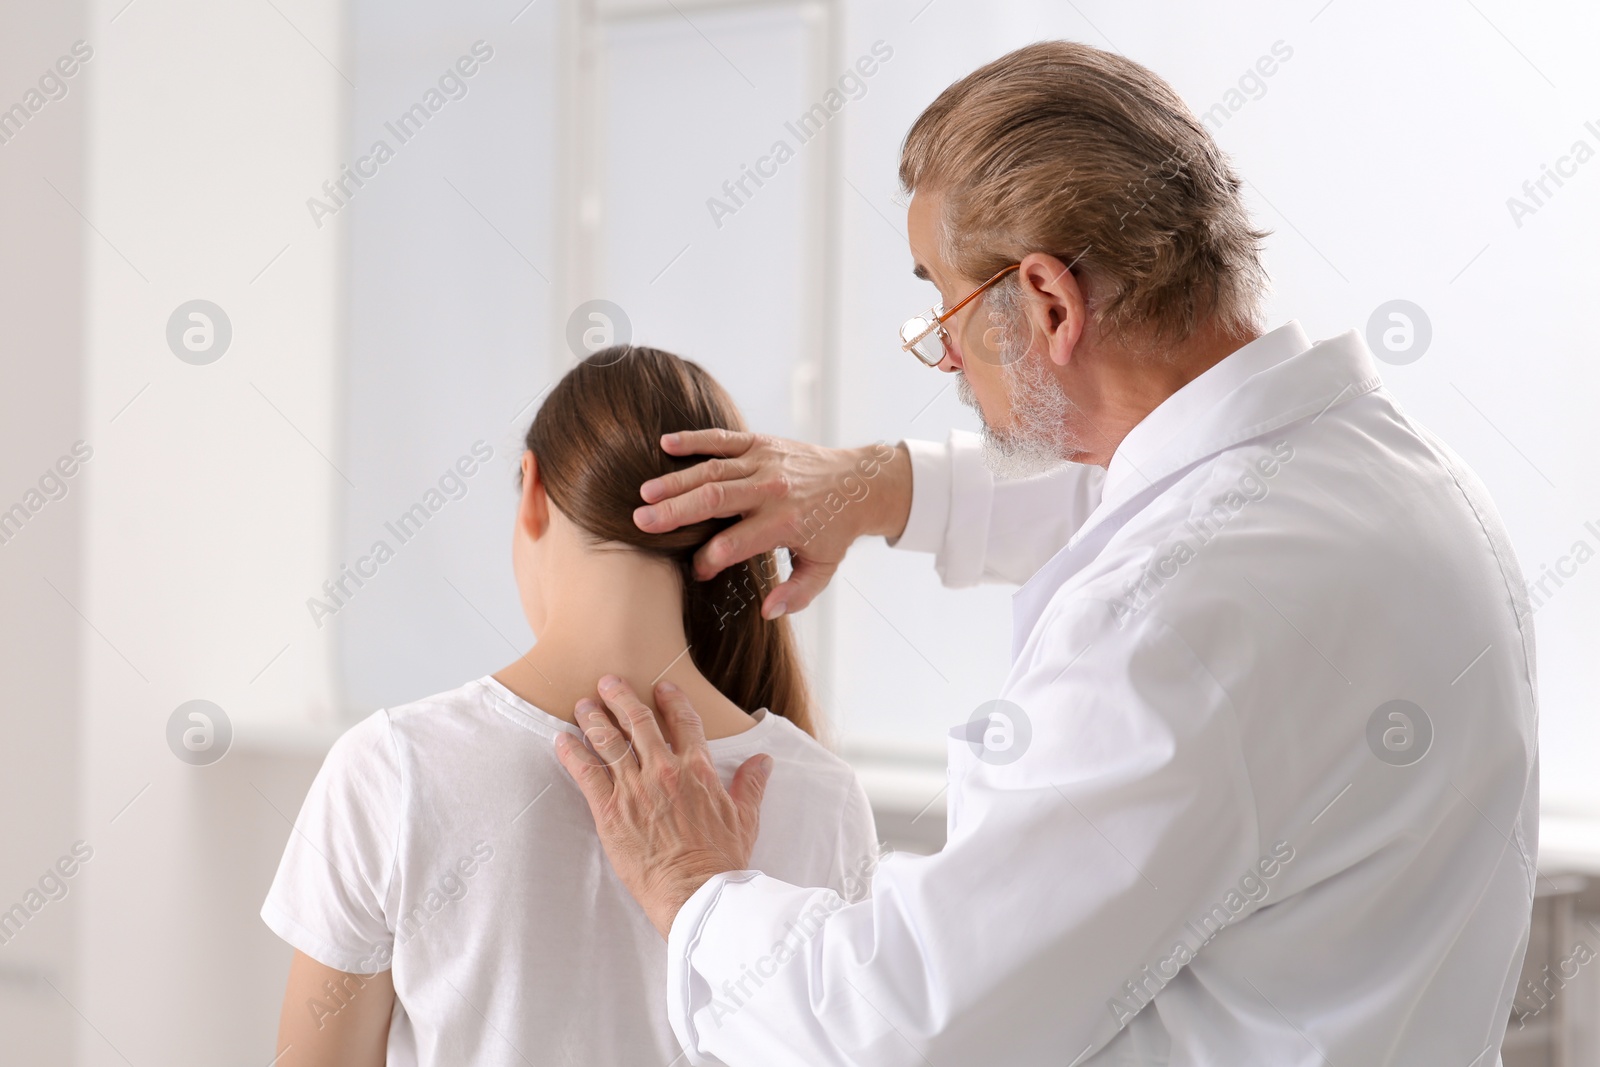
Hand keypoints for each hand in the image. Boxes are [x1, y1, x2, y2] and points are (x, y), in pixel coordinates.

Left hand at [554, 675, 773, 937]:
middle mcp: (664, 770)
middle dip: (621, 698)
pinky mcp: (610, 810)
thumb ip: (750, 785)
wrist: (696, 892)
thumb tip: (763, 761)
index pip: (683, 721)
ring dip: (594, 718)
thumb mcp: (745, 818)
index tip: (661, 688)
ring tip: (583, 704)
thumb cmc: (721, 860)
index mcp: (697, 769)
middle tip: (608, 682)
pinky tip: (562, 739)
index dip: (671, 700)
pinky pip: (586, 773)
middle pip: (638, 722)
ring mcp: (635, 788)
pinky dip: (572, 753)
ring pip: (609, 741)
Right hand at [633, 430, 911, 617]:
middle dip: (675, 513)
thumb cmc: (835, 529)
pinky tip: (665, 443)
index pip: (734, 544)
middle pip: (714, 501)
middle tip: (641, 523)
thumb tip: (767, 612)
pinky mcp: (761, 443)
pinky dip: (694, 439)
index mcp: (785, 523)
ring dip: (675, 481)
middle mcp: (772, 490)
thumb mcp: (823, 568)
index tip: (695, 571)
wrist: (859, 484)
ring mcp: (764, 462)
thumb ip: (797, 594)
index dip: (709, 560)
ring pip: (712, 470)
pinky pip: (723, 439)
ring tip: (644, 494)